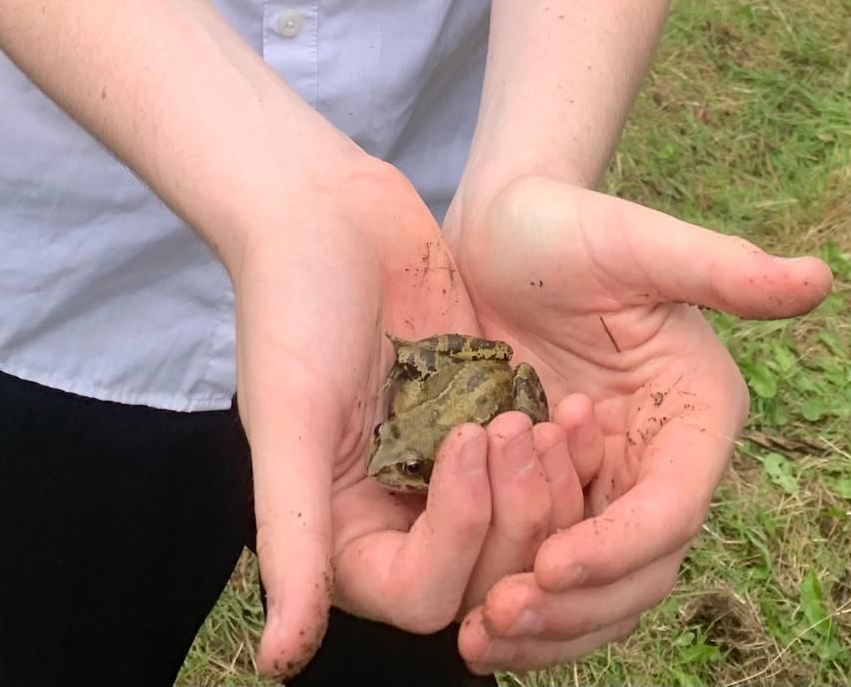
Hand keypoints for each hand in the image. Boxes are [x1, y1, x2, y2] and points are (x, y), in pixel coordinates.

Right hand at [229, 154, 515, 675]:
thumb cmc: (291, 306)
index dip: (460, 539)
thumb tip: (278, 664)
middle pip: (485, 574)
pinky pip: (539, 469)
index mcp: (342, 529)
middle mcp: (396, 512)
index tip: (469, 443)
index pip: (423, 595)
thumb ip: (290, 539)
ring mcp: (446, 469)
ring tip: (550, 413)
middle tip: (516, 424)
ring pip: (524, 529)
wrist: (325, 208)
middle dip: (514, 513)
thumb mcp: (290, 421)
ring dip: (546, 487)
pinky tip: (572, 408)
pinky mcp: (484, 418)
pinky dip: (561, 452)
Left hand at [444, 175, 832, 674]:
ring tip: (478, 632)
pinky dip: (519, 600)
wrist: (497, 225)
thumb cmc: (566, 222)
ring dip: (549, 621)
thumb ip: (721, 269)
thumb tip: (816, 278)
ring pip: (599, 588)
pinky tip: (465, 616)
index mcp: (695, 415)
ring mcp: (605, 482)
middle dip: (579, 604)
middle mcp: (659, 460)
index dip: (618, 545)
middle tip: (500, 614)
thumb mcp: (637, 241)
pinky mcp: (554, 491)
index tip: (552, 562)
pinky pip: (551, 570)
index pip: (671, 507)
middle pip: (640, 571)